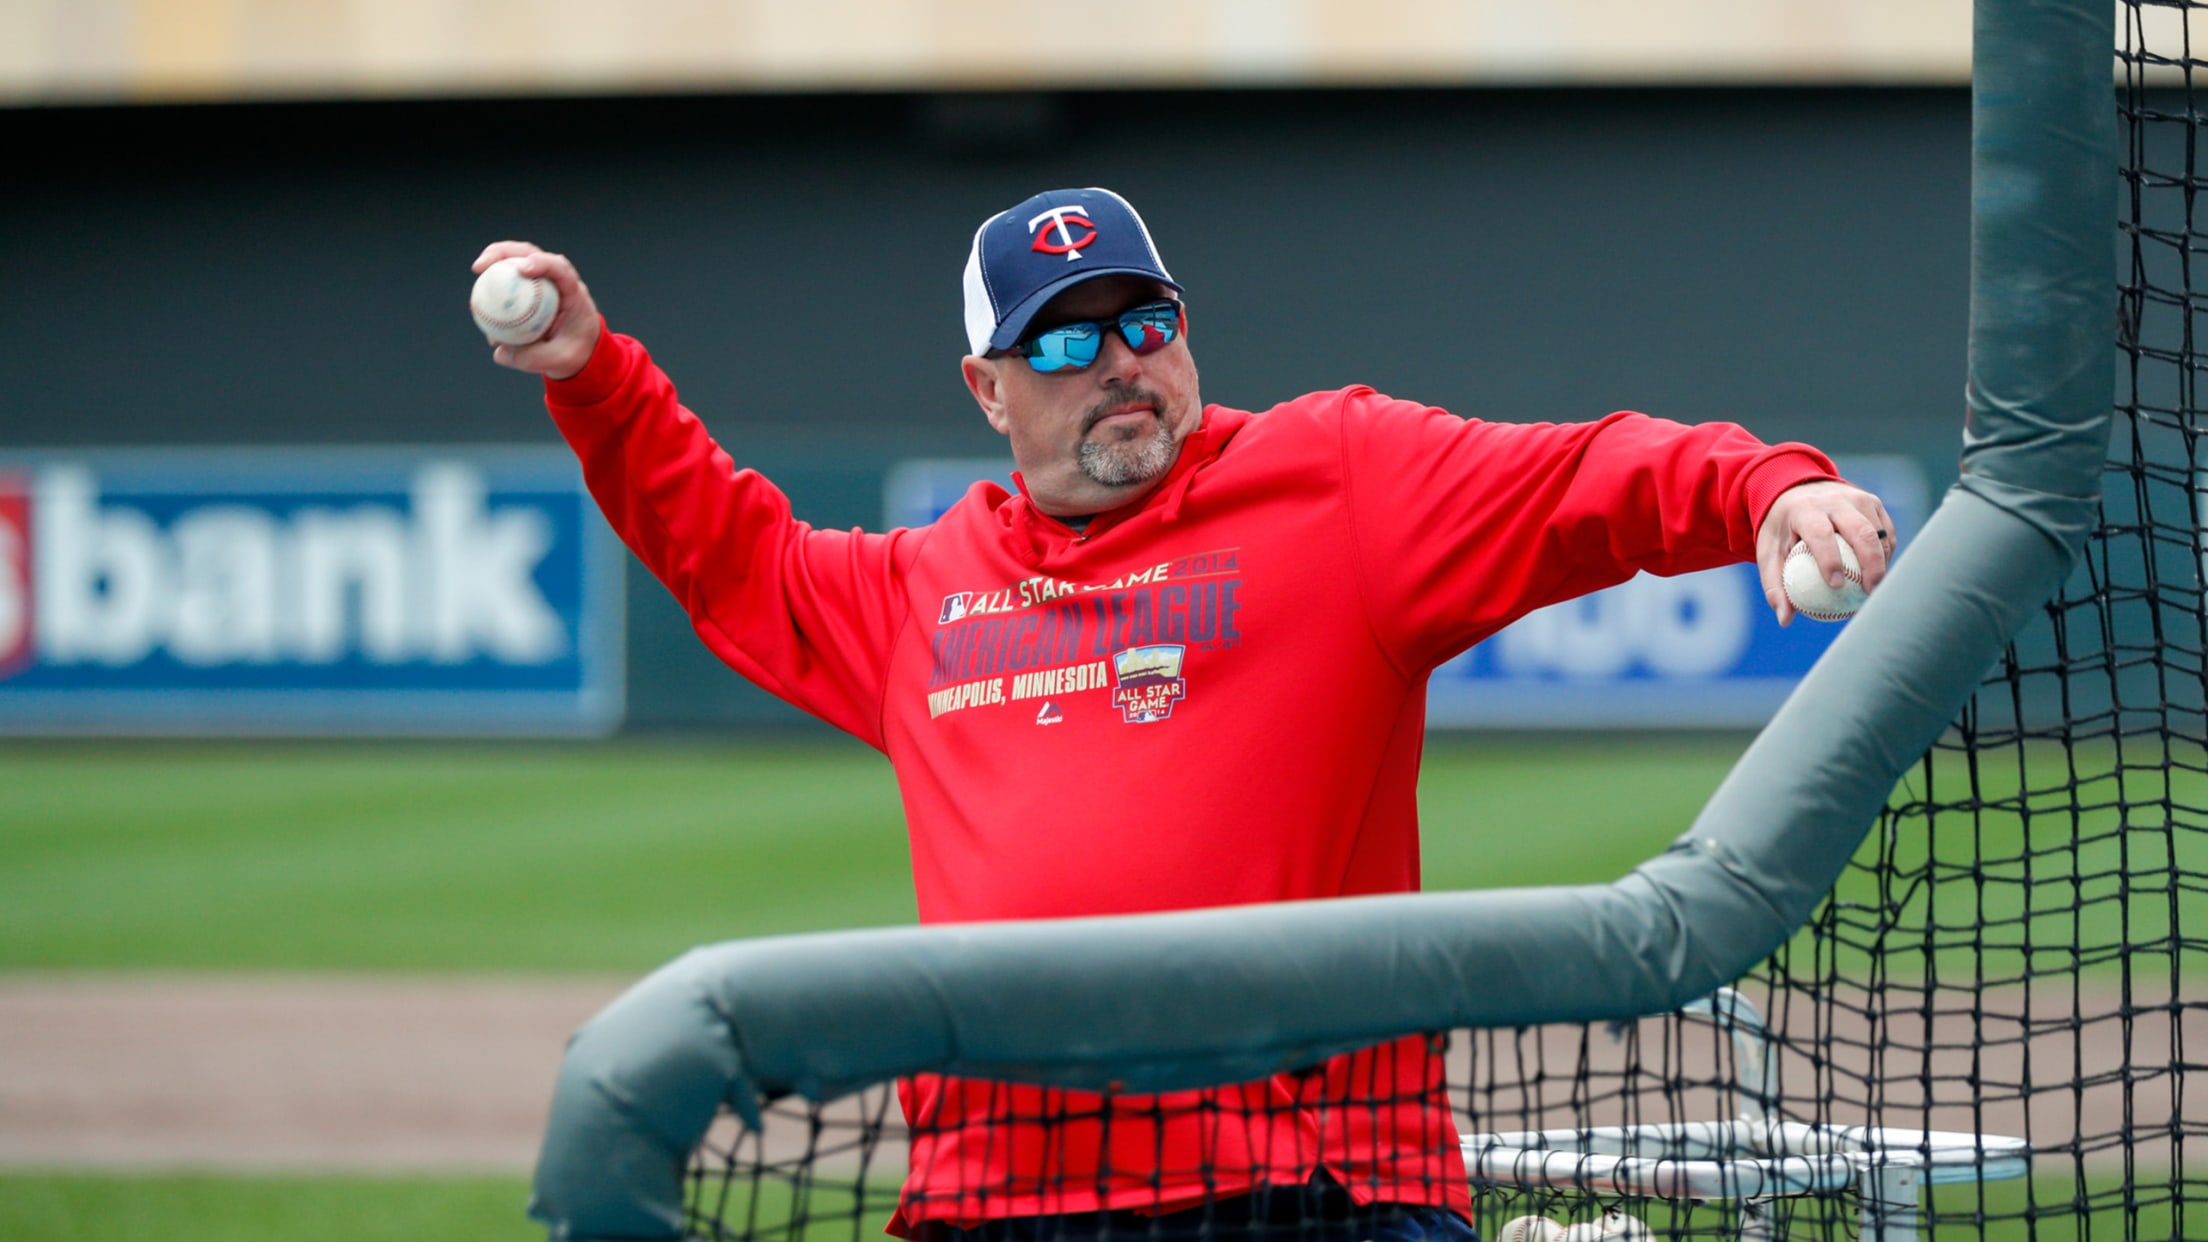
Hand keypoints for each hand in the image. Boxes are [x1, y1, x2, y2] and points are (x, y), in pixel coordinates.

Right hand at [471, 242, 602, 380]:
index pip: (560, 269)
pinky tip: (480, 296)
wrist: (581, 351)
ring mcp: (542, 281)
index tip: (521, 269)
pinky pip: (509, 279)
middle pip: (531, 253)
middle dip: (505, 252)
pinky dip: (494, 281)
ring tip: (478, 269)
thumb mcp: (559, 360)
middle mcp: (557, 281)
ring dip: (496, 259)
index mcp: (573, 293)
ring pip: (517, 259)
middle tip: (482, 265)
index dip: (542, 263)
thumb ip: (532, 358)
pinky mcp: (529, 288)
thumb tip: (499, 352)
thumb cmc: (576, 352)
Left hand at [1756, 479, 1895, 626]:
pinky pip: (1885, 531)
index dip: (1830, 559)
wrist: (1795, 490)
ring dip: (1881, 561)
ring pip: (1878, 532)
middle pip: (1860, 531)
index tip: (1836, 586)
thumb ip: (1775, 585)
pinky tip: (1879, 573)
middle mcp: (1834, 500)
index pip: (1821, 533)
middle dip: (1870, 563)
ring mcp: (1857, 498)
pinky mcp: (1872, 502)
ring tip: (1876, 587)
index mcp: (1805, 509)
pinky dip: (1885, 552)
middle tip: (1869, 592)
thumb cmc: (1782, 529)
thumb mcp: (1768, 552)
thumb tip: (1785, 619)